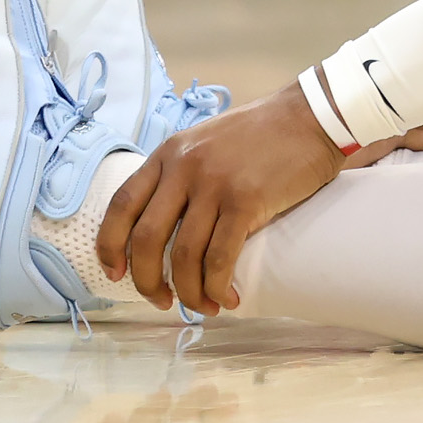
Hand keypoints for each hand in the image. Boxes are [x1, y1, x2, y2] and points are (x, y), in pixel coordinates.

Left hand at [97, 87, 422, 314]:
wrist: (313, 117)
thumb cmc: (263, 133)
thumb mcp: (206, 141)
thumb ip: (181, 173)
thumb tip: (164, 223)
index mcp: (169, 153)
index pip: (121, 204)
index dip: (110, 245)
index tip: (115, 273)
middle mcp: (184, 167)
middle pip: (146, 239)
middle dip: (146, 281)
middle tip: (160, 300)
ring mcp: (214, 184)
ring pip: (183, 256)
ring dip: (187, 292)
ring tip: (202, 306)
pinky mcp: (246, 200)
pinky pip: (219, 258)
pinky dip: (217, 286)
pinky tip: (227, 297)